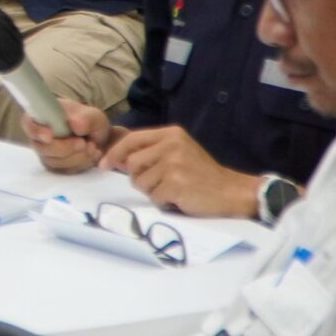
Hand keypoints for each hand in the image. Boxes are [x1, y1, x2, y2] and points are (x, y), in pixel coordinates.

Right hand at [25, 98, 111, 172]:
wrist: (96, 137)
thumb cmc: (88, 122)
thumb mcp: (93, 116)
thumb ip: (86, 118)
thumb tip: (74, 124)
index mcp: (41, 117)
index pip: (28, 123)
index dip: (36, 131)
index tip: (49, 136)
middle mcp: (39, 137)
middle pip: (41, 148)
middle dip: (64, 148)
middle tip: (83, 142)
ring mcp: (45, 154)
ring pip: (54, 162)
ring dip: (76, 157)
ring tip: (92, 146)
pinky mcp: (55, 167)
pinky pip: (64, 171)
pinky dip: (80, 164)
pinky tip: (90, 155)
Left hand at [103, 125, 261, 217]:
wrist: (232, 191)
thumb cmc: (201, 173)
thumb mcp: (179, 150)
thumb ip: (152, 150)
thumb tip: (115, 157)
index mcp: (171, 134)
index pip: (132, 139)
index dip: (114, 153)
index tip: (104, 164)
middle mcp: (171, 145)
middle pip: (131, 163)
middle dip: (138, 177)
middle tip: (158, 183)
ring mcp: (174, 164)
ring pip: (140, 182)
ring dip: (152, 191)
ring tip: (173, 189)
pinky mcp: (176, 184)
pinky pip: (153, 197)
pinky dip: (163, 201)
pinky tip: (179, 198)